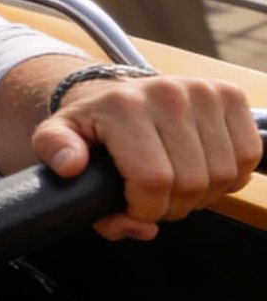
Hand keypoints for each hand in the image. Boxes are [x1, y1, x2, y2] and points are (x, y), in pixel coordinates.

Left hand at [34, 74, 260, 240]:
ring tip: (175, 186)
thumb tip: (71, 165)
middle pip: (191, 182)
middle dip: (172, 207)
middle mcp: (166, 92)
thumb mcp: (54, 138)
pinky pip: (248, 156)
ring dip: (202, 195)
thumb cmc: (92, 126)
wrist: (117, 94)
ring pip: (224, 174)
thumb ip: (53, 154)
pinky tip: (201, 170)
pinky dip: (229, 176)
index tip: (133, 208)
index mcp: (123, 105)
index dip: (146, 209)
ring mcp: (202, 91)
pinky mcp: (230, 94)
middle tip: (154, 200)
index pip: (153, 180)